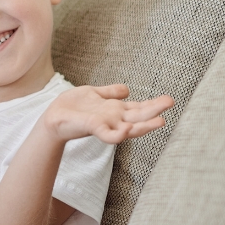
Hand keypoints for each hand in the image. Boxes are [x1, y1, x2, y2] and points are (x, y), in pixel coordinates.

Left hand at [40, 84, 173, 144]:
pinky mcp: (93, 128)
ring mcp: (105, 125)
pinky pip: (108, 135)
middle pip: (138, 116)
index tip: (169, 100)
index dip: (153, 105)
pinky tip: (127, 130)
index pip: (138, 108)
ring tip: (159, 121)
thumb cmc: (74, 107)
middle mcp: (114, 119)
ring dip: (143, 126)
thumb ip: (110, 92)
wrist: (53, 118)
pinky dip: (118, 134)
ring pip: (129, 128)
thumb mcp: (94, 94)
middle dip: (155, 111)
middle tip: (171, 103)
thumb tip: (127, 89)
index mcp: (115, 110)